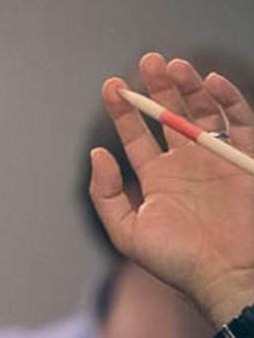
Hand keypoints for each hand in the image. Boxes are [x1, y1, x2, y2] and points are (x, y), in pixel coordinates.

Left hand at [91, 53, 253, 325]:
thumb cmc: (177, 262)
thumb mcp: (129, 233)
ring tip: (172, 65)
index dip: (123, 110)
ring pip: (203, 112)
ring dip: (189, 86)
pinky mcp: (246, 160)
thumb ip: (108, 194)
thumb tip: (97, 153)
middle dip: (157, 87)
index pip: (136, 135)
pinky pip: (239, 123)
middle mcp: (186, 164)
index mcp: (156, 179)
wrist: (229, 277)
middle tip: (146, 60)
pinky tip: (209, 83)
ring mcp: (217, 160)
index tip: (110, 85)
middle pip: (169, 115)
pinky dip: (228, 100)